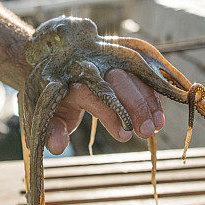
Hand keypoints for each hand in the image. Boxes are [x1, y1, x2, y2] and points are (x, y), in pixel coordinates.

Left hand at [45, 69, 164, 154]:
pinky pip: (140, 67)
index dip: (111, 115)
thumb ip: (52, 131)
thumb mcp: (46, 115)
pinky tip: (158, 110)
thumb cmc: (49, 96)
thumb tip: (58, 147)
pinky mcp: (117, 56)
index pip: (94, 94)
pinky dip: (151, 88)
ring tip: (157, 126)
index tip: (124, 136)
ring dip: (148, 99)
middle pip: (119, 80)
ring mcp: (106, 58)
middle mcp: (90, 64)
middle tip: (147, 132)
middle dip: (136, 106)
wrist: (47, 60)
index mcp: (69, 79)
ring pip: (133, 72)